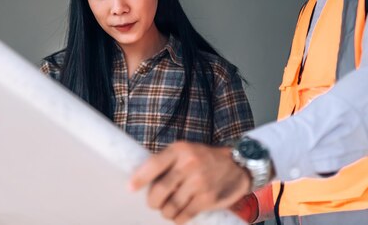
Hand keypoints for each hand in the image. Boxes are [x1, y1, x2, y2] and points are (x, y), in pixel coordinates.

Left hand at [129, 141, 251, 223]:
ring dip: (166, 212)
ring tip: (169, 208)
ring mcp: (199, 182)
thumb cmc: (204, 159)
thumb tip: (142, 180)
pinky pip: (184, 215)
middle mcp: (189, 164)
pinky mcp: (207, 198)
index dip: (139, 179)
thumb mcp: (186, 151)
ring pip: (170, 206)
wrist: (237, 166)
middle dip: (153, 202)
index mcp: (180, 150)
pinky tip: (179, 214)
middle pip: (160, 190)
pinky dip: (178, 218)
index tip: (130, 188)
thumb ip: (168, 162)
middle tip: (154, 203)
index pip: (154, 165)